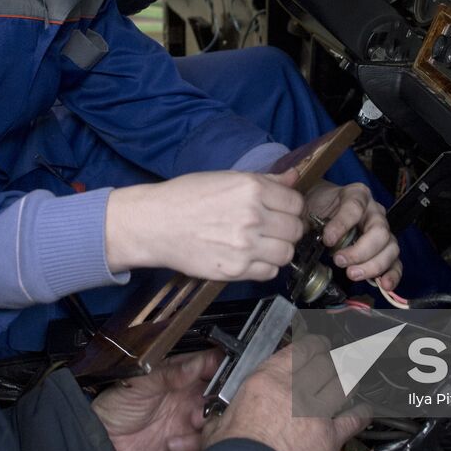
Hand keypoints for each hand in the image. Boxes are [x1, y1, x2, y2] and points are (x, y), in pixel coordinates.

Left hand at [92, 350, 221, 450]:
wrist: (102, 442)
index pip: (212, 367)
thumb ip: (170, 373)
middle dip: (220, 400)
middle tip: (205, 404)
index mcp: (182, 377)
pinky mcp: (186, 449)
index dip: (224, 368)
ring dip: (208, 424)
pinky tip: (174, 445)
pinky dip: (196, 448)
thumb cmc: (116, 405)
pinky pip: (204, 449)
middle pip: (222, 397)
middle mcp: (190, 400)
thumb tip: (197, 364)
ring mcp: (190, 425)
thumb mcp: (141, 382)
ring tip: (191, 423)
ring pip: (217, 423)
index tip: (227, 373)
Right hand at [105, 169, 305, 280]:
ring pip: (286, 253)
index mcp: (251, 189)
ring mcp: (245, 246)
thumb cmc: (185, 197)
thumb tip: (293, 177)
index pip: (296, 203)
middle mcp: (253, 216)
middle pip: (295, 229)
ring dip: (279, 249)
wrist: (155, 224)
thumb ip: (265, 179)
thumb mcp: (225, 178)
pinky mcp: (235, 270)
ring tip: (264, 244)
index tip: (284, 210)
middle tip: (275, 228)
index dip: (292, 207)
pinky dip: (265, 266)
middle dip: (288, 229)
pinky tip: (251, 257)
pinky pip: (268, 272)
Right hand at [203, 335, 369, 450]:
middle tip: (334, 355)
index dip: (311, 344)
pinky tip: (364, 410)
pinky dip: (362, 413)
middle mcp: (296, 389)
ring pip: (342, 383)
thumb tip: (213, 423)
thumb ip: (225, 417)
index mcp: (267, 379)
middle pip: (324, 362)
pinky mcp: (331, 435)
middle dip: (331, 357)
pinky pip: (354, 418)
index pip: (298, 350)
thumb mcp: (219, 424)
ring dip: (347, 379)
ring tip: (349, 375)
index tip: (314, 343)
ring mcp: (318, 410)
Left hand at [304, 181, 402, 290]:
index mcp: (357, 194)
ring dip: (373, 265)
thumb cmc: (317, 205)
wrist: (321, 207)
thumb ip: (304, 216)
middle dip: (359, 250)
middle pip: (379, 230)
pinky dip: (392, 274)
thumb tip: (297, 232)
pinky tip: (384, 284)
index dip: (342, 225)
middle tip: (339, 260)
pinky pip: (395, 262)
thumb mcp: (308, 204)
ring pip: (390, 247)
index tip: (327, 239)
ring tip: (353, 274)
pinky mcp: (384, 249)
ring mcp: (383, 230)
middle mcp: (374, 211)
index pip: (355, 208)